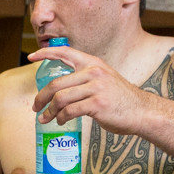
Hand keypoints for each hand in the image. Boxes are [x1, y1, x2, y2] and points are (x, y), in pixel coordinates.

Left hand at [26, 45, 149, 135]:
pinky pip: (70, 111)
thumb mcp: (103, 79)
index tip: (31, 57)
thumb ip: (85, 78)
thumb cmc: (120, 99)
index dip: (45, 53)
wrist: (142, 111)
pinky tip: (61, 121)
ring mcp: (96, 88)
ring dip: (49, 111)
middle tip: (35, 107)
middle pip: (56, 83)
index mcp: (93, 63)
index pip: (64, 52)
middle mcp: (93, 72)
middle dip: (41, 97)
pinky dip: (61, 118)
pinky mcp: (97, 104)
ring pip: (60, 99)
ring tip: (46, 119)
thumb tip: (60, 88)